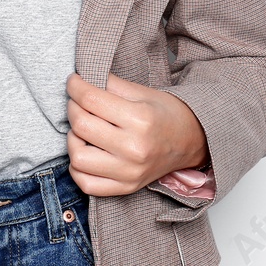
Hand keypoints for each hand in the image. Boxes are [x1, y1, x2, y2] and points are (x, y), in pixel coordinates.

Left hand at [64, 71, 207, 195]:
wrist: (192, 142)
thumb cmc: (166, 114)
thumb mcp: (142, 92)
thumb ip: (110, 84)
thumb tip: (82, 78)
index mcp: (139, 119)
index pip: (90, 99)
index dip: (75, 86)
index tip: (73, 82)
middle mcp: (134, 148)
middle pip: (81, 125)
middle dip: (72, 107)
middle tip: (78, 102)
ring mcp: (129, 172)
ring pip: (78, 157)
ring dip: (73, 138)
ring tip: (83, 129)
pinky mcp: (125, 188)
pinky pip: (86, 184)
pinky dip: (78, 168)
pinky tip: (85, 152)